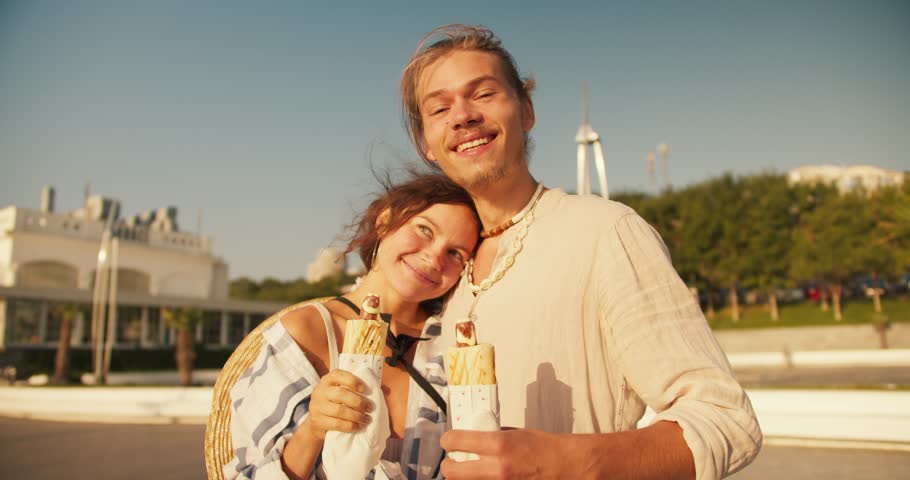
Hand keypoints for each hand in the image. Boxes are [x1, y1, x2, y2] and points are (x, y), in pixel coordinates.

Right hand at [304, 369, 372, 439]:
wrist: (316, 422)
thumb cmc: (334, 403)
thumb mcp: (339, 392)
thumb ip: (353, 388)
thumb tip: (381, 390)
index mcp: (327, 380)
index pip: (337, 375)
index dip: (352, 381)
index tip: (365, 389)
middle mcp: (320, 391)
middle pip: (340, 394)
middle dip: (358, 401)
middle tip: (370, 408)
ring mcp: (317, 407)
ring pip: (339, 410)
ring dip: (356, 416)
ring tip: (366, 419)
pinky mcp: (317, 421)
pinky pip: (336, 424)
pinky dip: (350, 426)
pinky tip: (358, 426)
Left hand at [440, 428, 570, 478]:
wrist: (567, 465)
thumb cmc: (545, 447)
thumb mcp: (516, 433)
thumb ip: (493, 436)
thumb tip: (474, 438)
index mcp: (498, 444)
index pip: (456, 441)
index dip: (447, 441)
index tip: (448, 441)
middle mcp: (496, 467)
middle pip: (452, 472)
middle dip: (448, 466)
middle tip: (451, 462)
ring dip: (463, 477)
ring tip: (468, 471)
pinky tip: (486, 476)